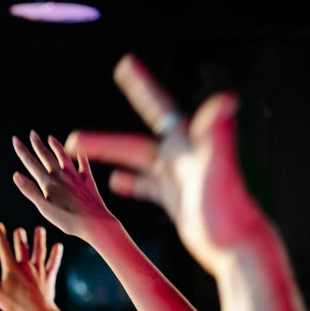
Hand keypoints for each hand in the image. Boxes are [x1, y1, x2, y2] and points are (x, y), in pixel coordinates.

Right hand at [0, 224, 62, 310]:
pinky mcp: (48, 278)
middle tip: (19, 230)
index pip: (4, 249)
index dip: (0, 236)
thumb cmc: (15, 304)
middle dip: (20, 238)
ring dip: (39, 240)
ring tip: (39, 229)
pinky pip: (53, 264)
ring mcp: (38, 271)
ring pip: (39, 252)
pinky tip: (58, 246)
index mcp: (11, 268)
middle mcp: (25, 266)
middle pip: (22, 248)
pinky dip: (56, 255)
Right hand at [12, 131, 116, 239]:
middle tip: (32, 133)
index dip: (22, 151)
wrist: (95, 223)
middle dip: (37, 144)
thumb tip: (16, 175)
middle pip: (47, 156)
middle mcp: (61, 176)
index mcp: (49, 183)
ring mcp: (75, 176)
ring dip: (56, 146)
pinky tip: (79, 151)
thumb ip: (30, 191)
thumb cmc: (68, 220)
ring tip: (50, 137)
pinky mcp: (87, 181)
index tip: (15, 139)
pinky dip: (80, 156)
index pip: (31, 163)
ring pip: (63, 156)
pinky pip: (83, 164)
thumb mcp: (45, 209)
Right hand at [64, 54, 264, 272]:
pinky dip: (131, 182)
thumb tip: (226, 98)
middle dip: (103, 140)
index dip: (141, 86)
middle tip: (72, 138)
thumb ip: (218, 134)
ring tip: (81, 159)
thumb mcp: (217, 169)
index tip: (126, 63)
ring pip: (136, 161)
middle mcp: (181, 157)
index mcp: (187, 144)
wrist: (237, 246)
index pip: (160, 108)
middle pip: (135, 142)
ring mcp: (177, 178)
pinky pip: (148, 186)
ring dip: (108, 157)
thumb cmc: (228, 210)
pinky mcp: (176, 199)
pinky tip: (115, 182)